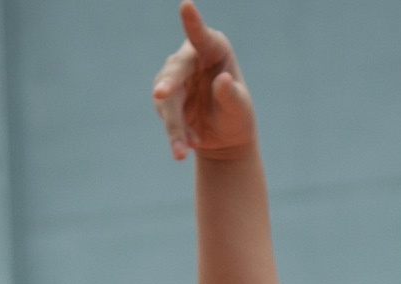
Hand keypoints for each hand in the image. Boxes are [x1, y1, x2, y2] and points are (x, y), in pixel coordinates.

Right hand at [151, 3, 255, 159]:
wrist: (223, 139)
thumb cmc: (237, 116)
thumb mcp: (240, 109)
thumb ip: (232, 96)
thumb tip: (223, 81)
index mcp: (214, 50)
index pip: (201, 36)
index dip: (193, 22)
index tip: (186, 5)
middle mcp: (191, 59)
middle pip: (175, 71)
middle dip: (168, 85)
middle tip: (160, 96)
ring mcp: (175, 77)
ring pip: (166, 100)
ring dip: (174, 126)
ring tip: (184, 151)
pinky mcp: (165, 99)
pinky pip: (165, 117)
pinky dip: (176, 135)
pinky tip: (188, 147)